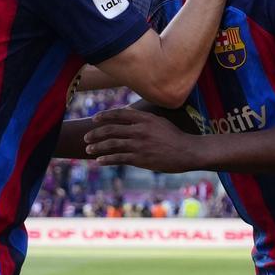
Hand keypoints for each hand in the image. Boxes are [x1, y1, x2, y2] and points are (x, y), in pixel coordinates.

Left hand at [83, 108, 205, 172]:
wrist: (188, 152)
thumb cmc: (174, 136)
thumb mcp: (159, 121)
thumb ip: (143, 118)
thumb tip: (128, 115)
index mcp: (144, 118)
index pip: (119, 114)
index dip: (104, 116)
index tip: (94, 119)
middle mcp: (139, 129)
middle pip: (111, 129)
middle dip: (95, 133)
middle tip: (86, 138)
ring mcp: (139, 144)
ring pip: (112, 144)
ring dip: (97, 147)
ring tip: (88, 150)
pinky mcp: (140, 159)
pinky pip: (119, 158)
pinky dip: (107, 159)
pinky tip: (99, 161)